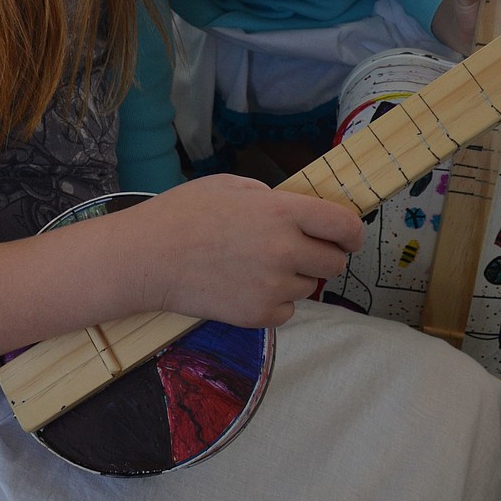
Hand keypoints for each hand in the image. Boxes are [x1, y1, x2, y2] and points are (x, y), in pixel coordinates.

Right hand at [131, 175, 362, 329]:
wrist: (148, 257)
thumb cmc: (183, 214)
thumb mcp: (231, 185)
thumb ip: (271, 197)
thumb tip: (295, 210)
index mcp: (282, 212)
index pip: (345, 226)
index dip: (351, 233)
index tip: (346, 237)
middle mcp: (285, 250)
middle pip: (334, 263)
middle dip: (321, 256)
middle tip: (295, 251)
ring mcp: (273, 286)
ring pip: (308, 287)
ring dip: (293, 278)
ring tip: (255, 267)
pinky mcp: (259, 315)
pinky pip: (287, 310)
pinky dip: (274, 301)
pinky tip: (245, 286)